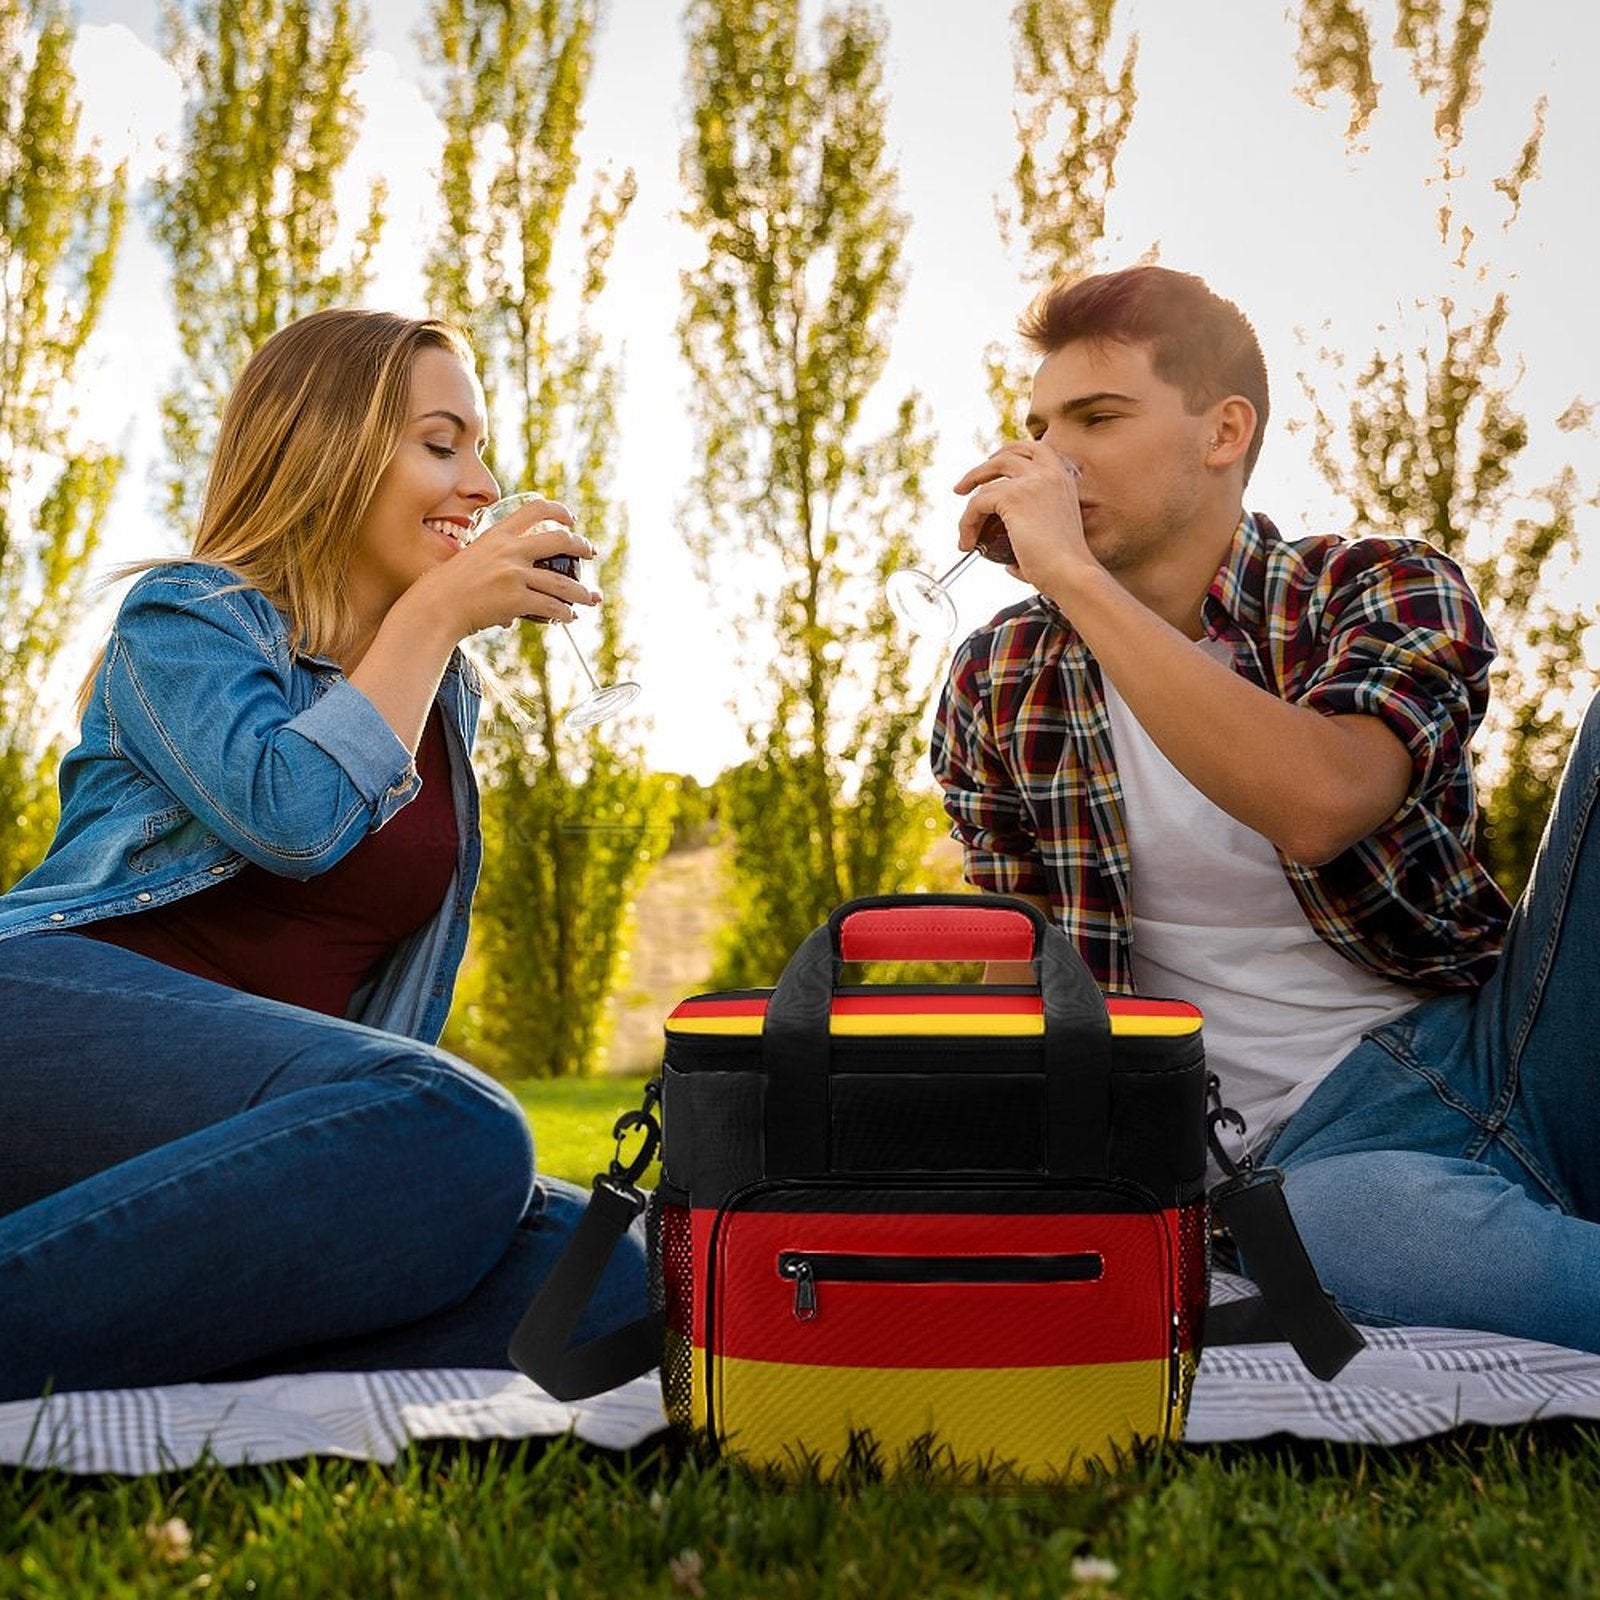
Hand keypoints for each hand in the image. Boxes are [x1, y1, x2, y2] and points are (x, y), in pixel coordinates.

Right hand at [422, 498, 601, 638]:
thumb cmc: (445, 588)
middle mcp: (509, 550)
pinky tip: (569, 617)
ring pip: (562, 582)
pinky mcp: (517, 599)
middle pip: (560, 540)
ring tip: (590, 598)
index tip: (570, 519)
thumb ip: (492, 564)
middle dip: (581, 546)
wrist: (434, 608)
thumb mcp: (469, 560)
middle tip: (591, 552)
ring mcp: (514, 574)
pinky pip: (551, 607)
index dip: (558, 511)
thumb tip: (511, 590)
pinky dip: (564, 614)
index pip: (534, 510)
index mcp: (497, 535)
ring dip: (581, 592)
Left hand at [952, 442, 1088, 592]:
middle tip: (963, 486)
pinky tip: (968, 542)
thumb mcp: (1052, 540)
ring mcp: (1031, 482)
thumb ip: (1033, 539)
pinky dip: (966, 523)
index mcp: (1063, 479)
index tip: (992, 462)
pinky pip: (977, 504)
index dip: (1010, 452)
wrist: (1071, 574)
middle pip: (1007, 455)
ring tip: (964, 530)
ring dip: (969, 505)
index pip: (1036, 449)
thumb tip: (1011, 563)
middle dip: (981, 468)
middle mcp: (1050, 474)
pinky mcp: (1012, 497)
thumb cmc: (1064, 568)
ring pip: (986, 481)